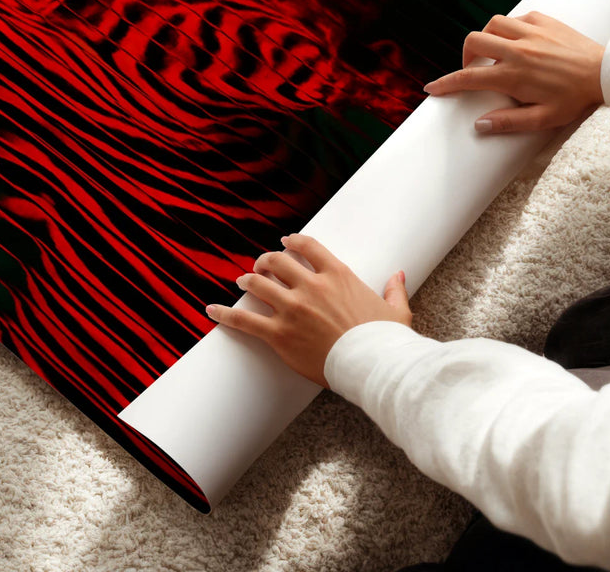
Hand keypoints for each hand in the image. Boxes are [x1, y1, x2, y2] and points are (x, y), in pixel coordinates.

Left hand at [205, 234, 411, 386]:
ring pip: (258, 284)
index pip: (307, 246)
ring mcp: (293, 308)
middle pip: (277, 261)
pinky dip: (225, 314)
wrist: (375, 367)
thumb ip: (394, 289)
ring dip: (247, 281)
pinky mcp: (280, 334)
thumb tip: (398, 275)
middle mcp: (311, 286)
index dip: (292, 242)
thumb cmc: (386, 341)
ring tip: (241, 282)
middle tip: (260, 266)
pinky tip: (211, 310)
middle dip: (265, 261)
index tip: (284, 242)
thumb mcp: (396, 311)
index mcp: (337, 275)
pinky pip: (245, 320)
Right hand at [423, 11, 603, 133]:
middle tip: (473, 68)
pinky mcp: (544, 21)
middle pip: (474, 42)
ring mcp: (531, 32)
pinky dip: (510, 27)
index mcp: (513, 75)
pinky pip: (517, 18)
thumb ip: (509, 122)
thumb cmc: (576, 99)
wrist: (607, 73)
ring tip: (493, 51)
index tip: (432, 88)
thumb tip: (479, 125)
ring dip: (486, 37)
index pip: (468, 78)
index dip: (445, 83)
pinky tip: (518, 40)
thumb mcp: (544, 118)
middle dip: (465, 55)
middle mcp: (517, 50)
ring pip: (492, 24)